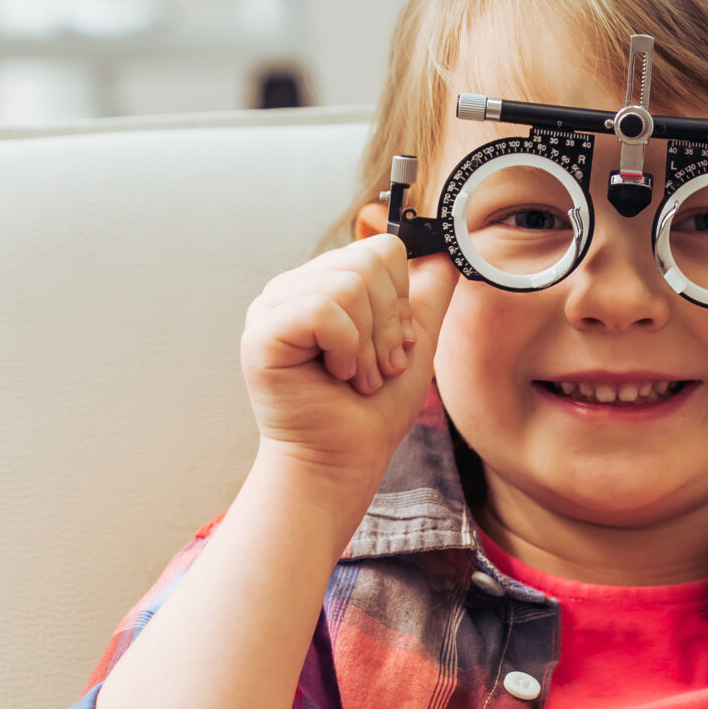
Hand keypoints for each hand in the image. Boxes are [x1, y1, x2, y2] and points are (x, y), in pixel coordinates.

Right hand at [241, 234, 457, 493]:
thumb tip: (446, 251)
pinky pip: (323, 310)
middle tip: (377, 368)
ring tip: (357, 377)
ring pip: (348, 286)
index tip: (395, 346)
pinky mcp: (262, 332)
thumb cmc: (371, 410)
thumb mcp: (413, 342)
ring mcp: (272, 307)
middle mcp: (294, 287)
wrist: (344, 459)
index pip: (381, 250)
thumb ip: (428, 295)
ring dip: (366, 346)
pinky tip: (336, 375)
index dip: (400, 301)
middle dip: (388, 326)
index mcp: (326, 283)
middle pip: (368, 262)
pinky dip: (345, 349)